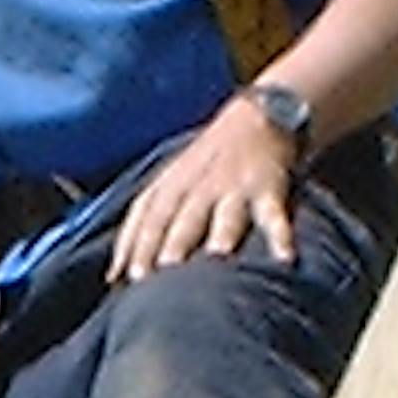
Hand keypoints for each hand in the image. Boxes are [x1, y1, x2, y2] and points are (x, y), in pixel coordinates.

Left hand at [109, 93, 304, 280]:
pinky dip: (281, 236)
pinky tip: (284, 258)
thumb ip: (139, 230)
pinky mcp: (268, 190)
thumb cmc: (202, 166)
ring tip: (219, 254)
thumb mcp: (166, 186)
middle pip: (184, 217)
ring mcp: (234, 189)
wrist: (255, 119)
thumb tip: (113, 279)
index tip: (129, 276)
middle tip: (165, 268)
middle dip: (174, 241)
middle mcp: (199, 188)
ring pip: (226, 213)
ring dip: (222, 231)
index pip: (149, 217)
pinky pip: (274, 216)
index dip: (139, 244)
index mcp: (170, 187)